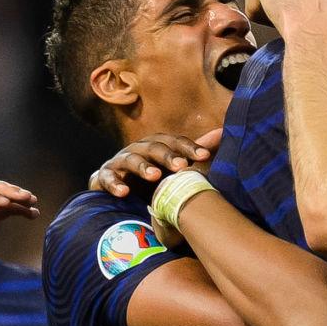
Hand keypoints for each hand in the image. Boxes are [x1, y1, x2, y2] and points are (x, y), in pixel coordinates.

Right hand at [88, 128, 221, 197]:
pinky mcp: (103, 177)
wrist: (116, 191)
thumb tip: (223, 132)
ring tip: (155, 177)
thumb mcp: (173, 166)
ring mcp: (119, 162)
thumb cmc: (150, 178)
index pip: (173, 141)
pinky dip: (114, 184)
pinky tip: (123, 193)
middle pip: (153, 148)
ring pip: (131, 160)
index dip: (189, 147)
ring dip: (143, 167)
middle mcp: (138, 149)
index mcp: (155, 145)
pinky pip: (107, 179)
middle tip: (182, 166)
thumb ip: (195, 150)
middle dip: (168, 156)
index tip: (205, 156)